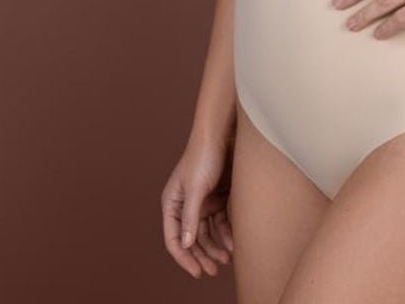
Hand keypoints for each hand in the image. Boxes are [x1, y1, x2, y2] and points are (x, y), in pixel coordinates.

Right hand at [161, 133, 234, 279]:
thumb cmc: (203, 156)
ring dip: (215, 247)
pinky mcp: (218, 197)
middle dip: (201, 256)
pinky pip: (220, 222)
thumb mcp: (195, 188)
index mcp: (172, 203)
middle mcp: (185, 205)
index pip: (173, 238)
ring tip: (226, 259)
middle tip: (212, 271)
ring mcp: (202, 202)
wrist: (223, 133)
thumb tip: (184, 244)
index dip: (184, 257)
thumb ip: (190, 216)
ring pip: (206, 233)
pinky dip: (225, 233)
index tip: (196, 271)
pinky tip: (233, 243)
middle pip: (191, 239)